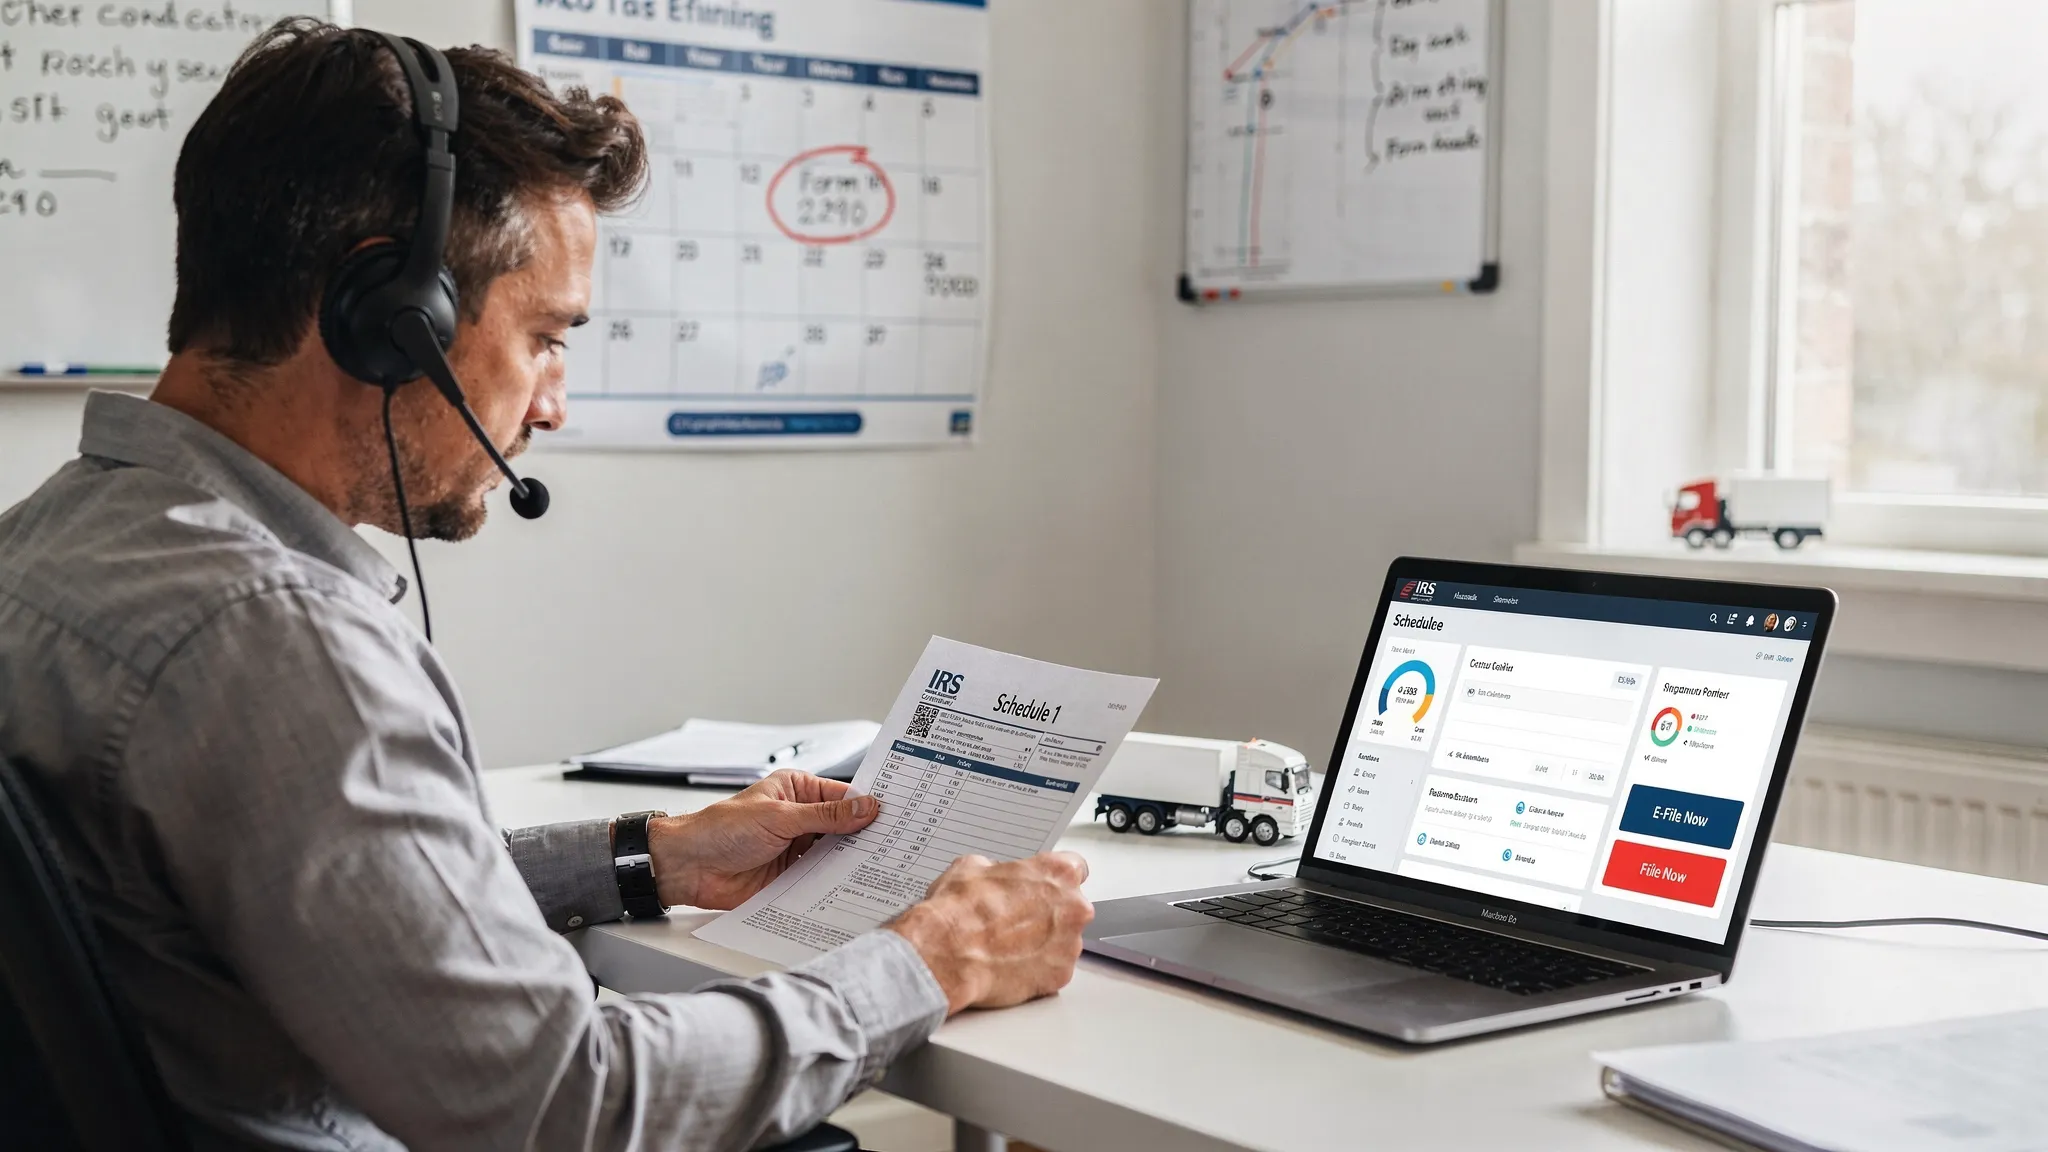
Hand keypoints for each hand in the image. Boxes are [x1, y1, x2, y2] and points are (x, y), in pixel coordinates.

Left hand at [646, 770, 878, 909]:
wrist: (689, 867)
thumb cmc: (721, 830)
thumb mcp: (779, 817)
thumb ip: (825, 815)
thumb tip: (865, 808)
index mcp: (797, 791)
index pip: (843, 795)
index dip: (868, 805)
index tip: (895, 815)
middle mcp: (800, 818)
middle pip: (844, 826)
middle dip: (865, 835)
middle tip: (897, 844)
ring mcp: (797, 848)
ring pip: (835, 855)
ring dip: (852, 861)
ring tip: (883, 868)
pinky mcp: (792, 877)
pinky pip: (821, 880)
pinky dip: (836, 884)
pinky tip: (854, 888)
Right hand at [885, 852, 1093, 1014]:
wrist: (947, 953)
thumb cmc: (960, 910)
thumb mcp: (971, 866)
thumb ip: (999, 870)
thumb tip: (995, 875)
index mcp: (1058, 873)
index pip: (1075, 868)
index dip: (1053, 880)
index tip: (1044, 888)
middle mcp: (1073, 908)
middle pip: (1071, 908)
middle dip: (1049, 913)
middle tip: (1017, 920)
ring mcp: (1069, 945)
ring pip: (1064, 942)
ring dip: (1043, 943)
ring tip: (1008, 946)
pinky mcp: (1059, 976)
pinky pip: (1053, 970)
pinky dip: (1036, 969)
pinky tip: (1010, 965)